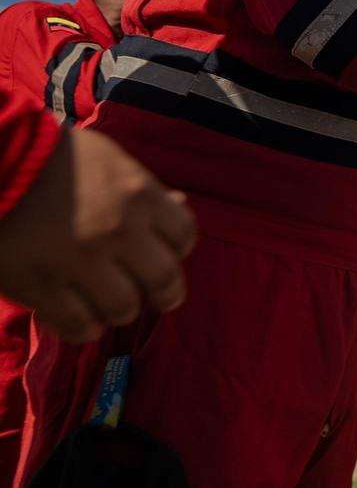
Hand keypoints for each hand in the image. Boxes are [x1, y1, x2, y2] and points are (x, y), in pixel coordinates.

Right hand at [0, 127, 195, 342]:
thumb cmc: (55, 158)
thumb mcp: (110, 161)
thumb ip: (144, 189)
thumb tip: (180, 203)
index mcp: (139, 194)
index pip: (183, 235)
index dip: (178, 250)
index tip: (167, 255)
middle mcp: (118, 230)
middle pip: (164, 278)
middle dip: (167, 293)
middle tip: (160, 298)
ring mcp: (80, 261)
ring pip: (123, 307)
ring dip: (121, 310)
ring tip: (112, 305)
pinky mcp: (40, 286)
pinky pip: (77, 324)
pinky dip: (84, 329)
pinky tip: (84, 322)